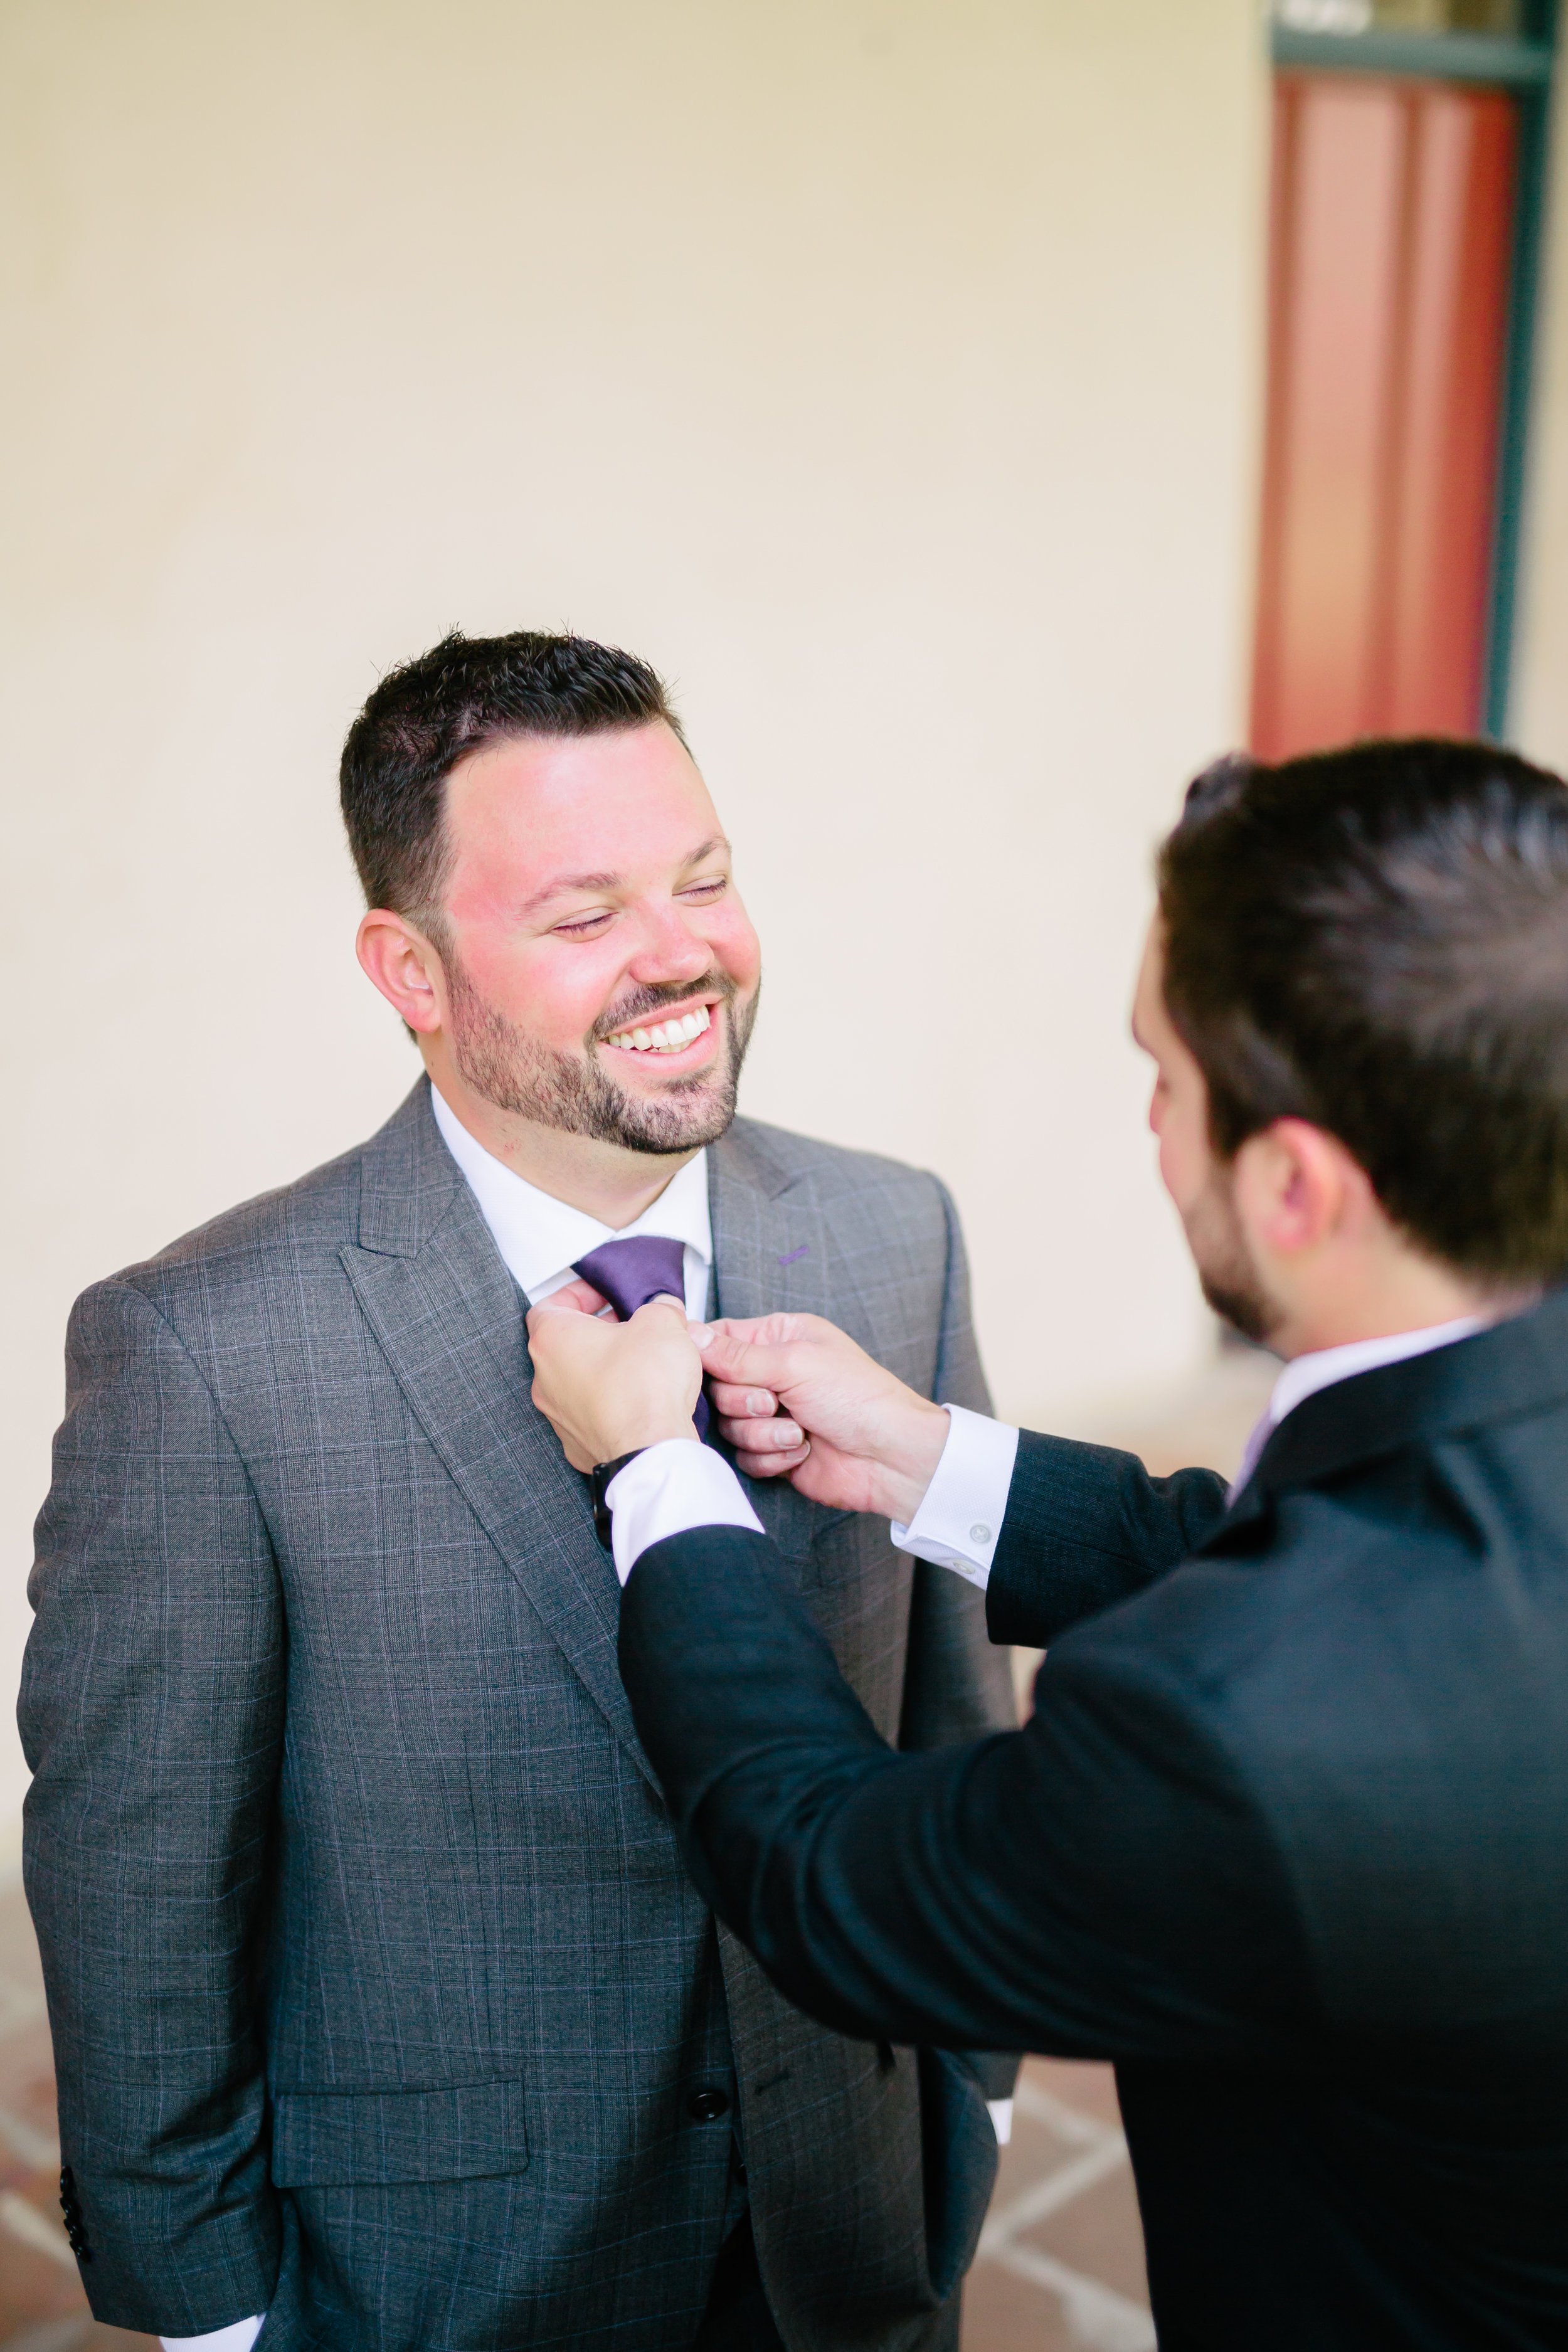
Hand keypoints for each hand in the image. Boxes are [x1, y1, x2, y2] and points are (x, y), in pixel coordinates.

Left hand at [527, 1283, 702, 1471]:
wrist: (650, 1449)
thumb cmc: (643, 1388)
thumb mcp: (661, 1322)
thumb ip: (659, 1307)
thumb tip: (664, 1309)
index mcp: (553, 1339)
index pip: (550, 1304)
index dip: (578, 1294)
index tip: (602, 1293)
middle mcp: (545, 1379)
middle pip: (564, 1344)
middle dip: (598, 1331)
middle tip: (630, 1325)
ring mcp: (558, 1416)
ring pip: (577, 1381)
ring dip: (604, 1368)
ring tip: (641, 1362)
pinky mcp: (577, 1443)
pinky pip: (591, 1413)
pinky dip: (611, 1403)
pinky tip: (640, 1399)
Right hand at [696, 1313, 947, 1520]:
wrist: (890, 1457)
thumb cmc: (858, 1398)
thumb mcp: (795, 1363)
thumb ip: (737, 1355)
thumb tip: (690, 1336)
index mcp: (780, 1336)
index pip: (721, 1337)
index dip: (706, 1355)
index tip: (704, 1369)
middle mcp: (773, 1372)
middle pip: (717, 1386)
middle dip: (745, 1401)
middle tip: (777, 1403)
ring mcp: (772, 1414)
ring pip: (729, 1424)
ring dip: (763, 1433)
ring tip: (799, 1431)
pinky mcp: (774, 1451)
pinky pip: (744, 1455)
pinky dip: (771, 1457)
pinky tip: (802, 1451)